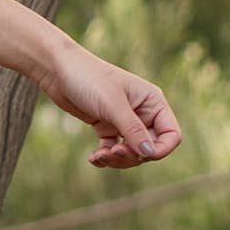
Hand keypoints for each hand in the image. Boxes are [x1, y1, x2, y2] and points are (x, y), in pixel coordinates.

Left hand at [34, 43, 182, 171]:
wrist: (58, 70)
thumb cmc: (88, 79)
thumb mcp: (112, 105)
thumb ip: (133, 130)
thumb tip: (150, 154)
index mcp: (152, 102)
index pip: (171, 135)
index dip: (161, 150)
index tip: (141, 155)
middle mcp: (142, 112)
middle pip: (150, 148)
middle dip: (132, 156)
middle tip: (113, 153)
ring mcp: (124, 120)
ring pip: (131, 152)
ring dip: (118, 159)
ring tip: (99, 157)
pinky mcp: (107, 126)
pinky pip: (113, 150)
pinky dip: (105, 157)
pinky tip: (93, 158)